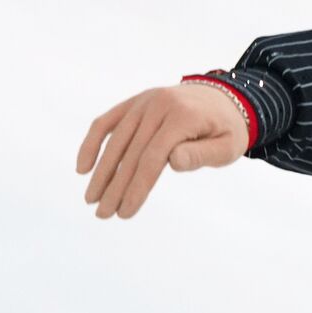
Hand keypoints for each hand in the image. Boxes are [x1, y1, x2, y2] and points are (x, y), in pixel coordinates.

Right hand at [76, 82, 249, 218]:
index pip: (153, 157)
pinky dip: (92, 143)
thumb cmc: (227, 129)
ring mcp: (143, 102)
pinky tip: (83, 168)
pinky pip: (107, 122)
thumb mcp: (228, 146)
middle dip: (115, 186)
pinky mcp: (134, 103)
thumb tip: (172, 162)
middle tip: (103, 214)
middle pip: (131, 152)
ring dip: (101, 172)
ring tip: (91, 200)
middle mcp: (158, 105)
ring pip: (115, 140)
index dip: (137, 187)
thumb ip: (202, 154)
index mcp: (183, 117)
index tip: (125, 212)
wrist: (225, 97)